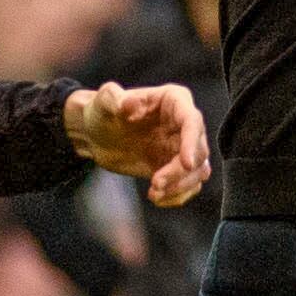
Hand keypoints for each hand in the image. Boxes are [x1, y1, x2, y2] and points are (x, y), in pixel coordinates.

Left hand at [66, 82, 208, 206]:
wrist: (96, 135)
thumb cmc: (102, 111)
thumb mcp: (103, 101)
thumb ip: (113, 98)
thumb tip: (131, 104)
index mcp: (174, 100)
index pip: (192, 121)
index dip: (192, 143)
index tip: (186, 164)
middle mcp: (184, 123)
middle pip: (199, 151)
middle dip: (180, 172)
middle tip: (155, 183)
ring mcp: (182, 146)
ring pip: (198, 171)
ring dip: (180, 187)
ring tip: (154, 193)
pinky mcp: (175, 167)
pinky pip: (189, 185)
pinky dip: (177, 196)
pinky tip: (156, 197)